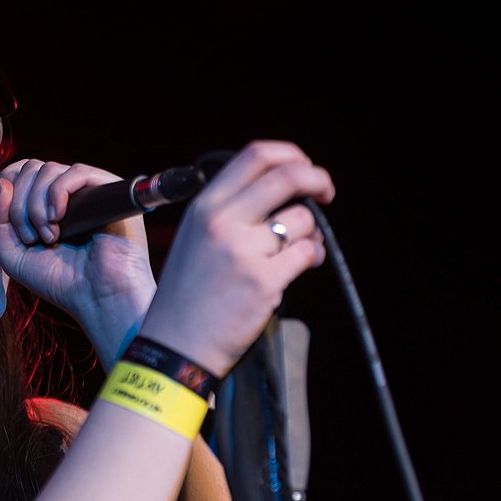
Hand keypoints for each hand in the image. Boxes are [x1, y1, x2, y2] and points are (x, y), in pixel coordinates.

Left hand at [0, 159, 157, 335]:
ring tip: (50, 237)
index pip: (17, 173)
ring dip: (37, 205)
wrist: (99, 299)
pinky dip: (57, 193)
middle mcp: (66, 193)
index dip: (7, 191)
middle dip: (19, 205)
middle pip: (29, 168)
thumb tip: (3, 183)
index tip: (12, 229)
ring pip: (48, 169)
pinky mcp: (108, 190)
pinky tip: (59, 219)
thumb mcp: (12, 255)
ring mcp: (87, 190)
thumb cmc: (60, 282)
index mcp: (44, 204)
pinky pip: (76, 171)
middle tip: (31, 238)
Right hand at [138, 140, 334, 376]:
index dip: (290, 155)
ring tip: (299, 251)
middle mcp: (222, 222)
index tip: (303, 167)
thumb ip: (229, 211)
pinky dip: (311, 258)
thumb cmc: (188, 296)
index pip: (255, 155)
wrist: (175, 346)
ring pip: (303, 220)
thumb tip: (283, 192)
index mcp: (204, 207)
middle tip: (325, 193)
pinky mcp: (264, 281)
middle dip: (317, 180)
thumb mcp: (194, 239)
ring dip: (311, 233)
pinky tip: (298, 269)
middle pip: (288, 176)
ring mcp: (243, 251)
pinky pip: (307, 254)